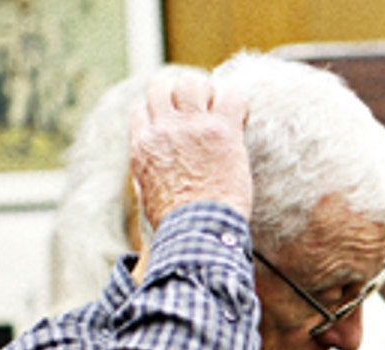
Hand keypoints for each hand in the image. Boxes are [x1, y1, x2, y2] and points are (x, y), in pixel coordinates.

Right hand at [128, 70, 251, 229]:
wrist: (197, 231)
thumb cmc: (176, 224)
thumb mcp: (147, 195)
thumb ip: (147, 173)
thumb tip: (149, 173)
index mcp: (143, 145)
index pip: (143, 108)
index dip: (160, 112)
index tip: (177, 124)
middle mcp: (163, 129)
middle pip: (163, 86)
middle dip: (181, 93)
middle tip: (200, 111)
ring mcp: (192, 126)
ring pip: (193, 83)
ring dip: (208, 93)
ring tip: (221, 113)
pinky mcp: (222, 131)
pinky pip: (231, 97)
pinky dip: (238, 103)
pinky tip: (242, 120)